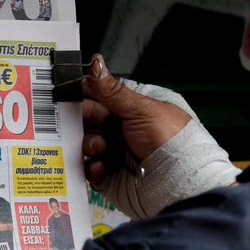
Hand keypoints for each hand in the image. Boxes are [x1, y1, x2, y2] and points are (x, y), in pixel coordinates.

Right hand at [82, 54, 191, 183]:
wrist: (179, 186)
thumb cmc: (171, 142)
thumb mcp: (141, 109)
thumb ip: (113, 90)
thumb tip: (96, 62)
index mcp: (134, 108)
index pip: (102, 95)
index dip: (86, 94)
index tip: (70, 93)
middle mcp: (124, 129)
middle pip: (90, 119)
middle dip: (85, 120)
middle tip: (91, 121)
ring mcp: (117, 153)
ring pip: (87, 143)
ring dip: (90, 144)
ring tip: (100, 148)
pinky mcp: (111, 176)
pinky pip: (90, 169)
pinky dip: (92, 167)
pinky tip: (101, 166)